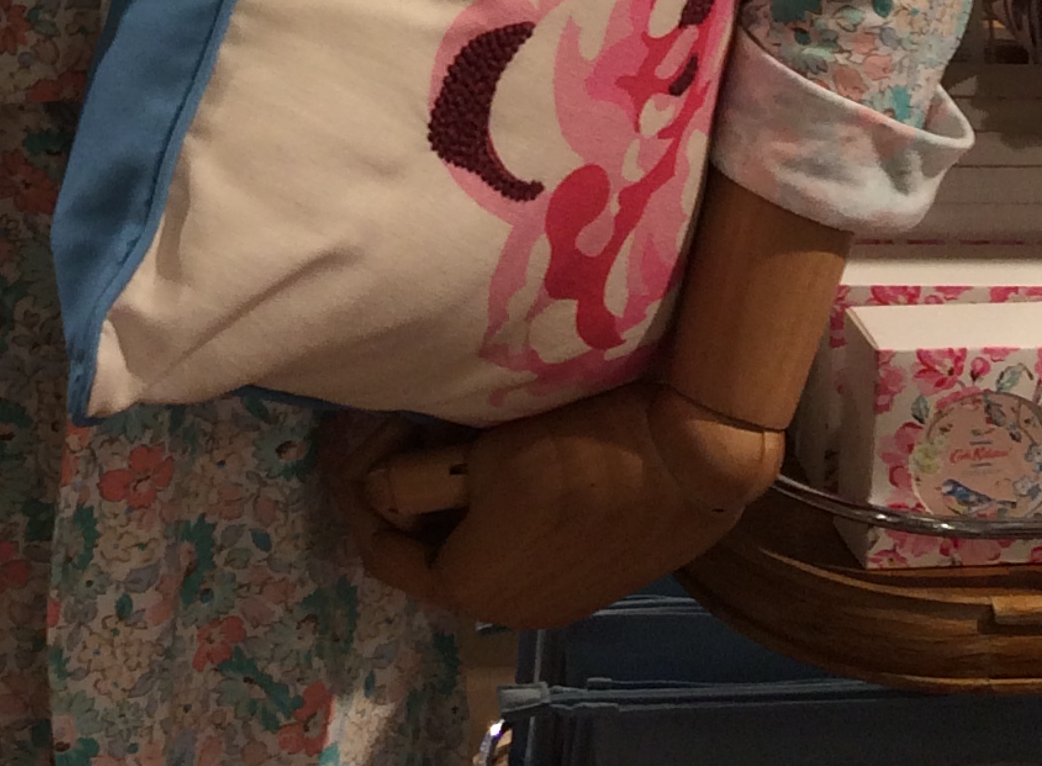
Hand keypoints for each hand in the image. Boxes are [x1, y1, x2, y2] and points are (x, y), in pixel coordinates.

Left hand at [324, 383, 781, 630]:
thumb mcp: (478, 454)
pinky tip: (489, 465)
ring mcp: (551, 598)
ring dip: (445, 504)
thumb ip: (413, 478)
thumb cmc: (577, 448)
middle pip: (425, 555)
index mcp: (471, 587)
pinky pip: (508, 550)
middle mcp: (506, 609)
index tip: (351, 442)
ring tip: (440, 439)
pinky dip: (484, 513)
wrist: (689, 457)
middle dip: (401, 495)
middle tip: (397, 431)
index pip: (383, 552)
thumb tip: (371, 487)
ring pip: (468, 552)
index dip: (358, 495)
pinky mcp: (583, 578)